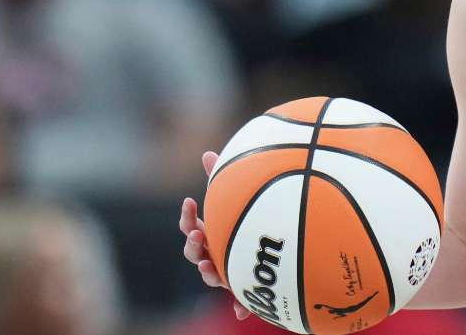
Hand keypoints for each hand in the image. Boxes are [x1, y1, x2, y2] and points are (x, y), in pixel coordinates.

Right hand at [181, 150, 251, 319]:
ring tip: (209, 267)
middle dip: (193, 246)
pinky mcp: (243, 286)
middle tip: (198, 236)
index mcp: (212, 231)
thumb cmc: (255, 216)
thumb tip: (207, 153)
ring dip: (208, 273)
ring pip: (211, 276)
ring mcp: (227, 270)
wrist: (278, 247)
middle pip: (195, 253)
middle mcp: (215, 252)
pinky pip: (240, 299)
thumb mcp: (239, 197)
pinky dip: (240, 305)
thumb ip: (223, 178)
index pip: (191, 226)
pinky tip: (241, 312)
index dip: (187, 216)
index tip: (190, 202)